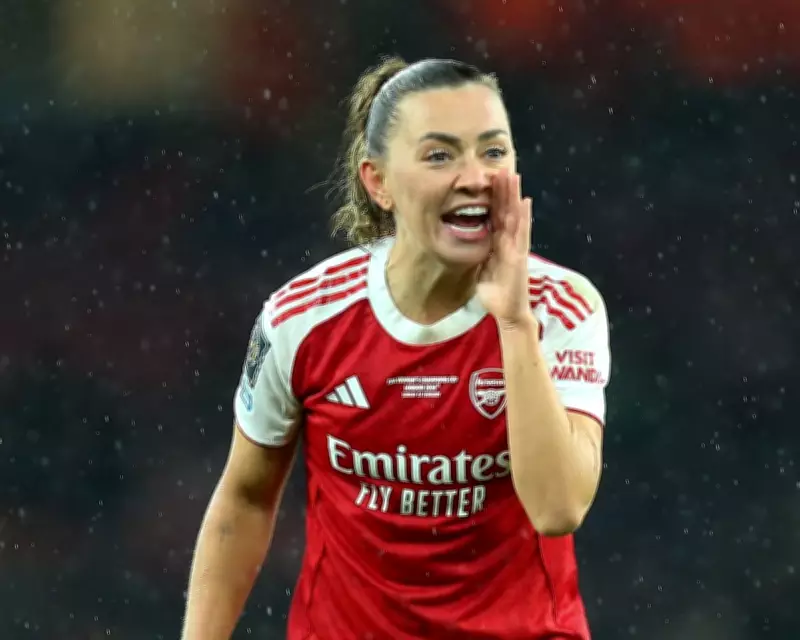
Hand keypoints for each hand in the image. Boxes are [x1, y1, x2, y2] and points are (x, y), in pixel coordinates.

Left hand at [476, 170, 536, 329]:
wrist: (507, 312)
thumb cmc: (495, 293)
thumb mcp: (481, 269)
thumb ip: (478, 254)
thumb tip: (466, 244)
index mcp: (498, 244)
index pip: (495, 216)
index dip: (493, 198)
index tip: (490, 179)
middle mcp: (509, 242)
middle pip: (506, 211)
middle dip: (504, 190)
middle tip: (501, 167)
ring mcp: (516, 247)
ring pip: (515, 216)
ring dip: (514, 196)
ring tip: (513, 176)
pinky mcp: (520, 255)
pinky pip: (522, 233)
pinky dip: (524, 217)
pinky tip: (525, 201)